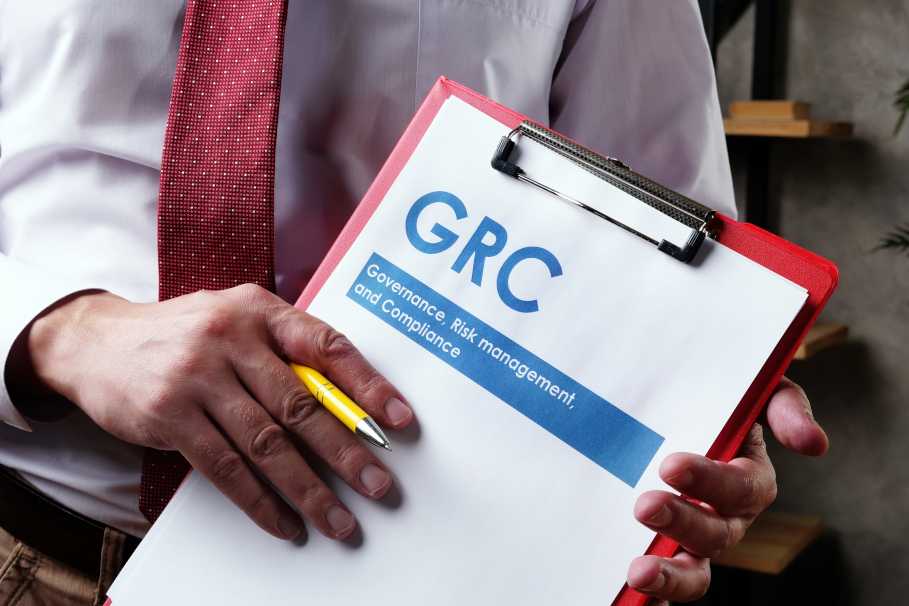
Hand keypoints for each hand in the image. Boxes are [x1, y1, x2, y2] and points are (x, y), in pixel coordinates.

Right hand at [26, 285, 414, 540]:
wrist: (97, 342)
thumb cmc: (186, 334)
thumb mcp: (236, 319)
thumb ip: (284, 348)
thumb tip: (349, 400)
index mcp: (260, 310)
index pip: (328, 346)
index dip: (369, 386)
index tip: (401, 421)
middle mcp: (232, 337)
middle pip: (302, 404)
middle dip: (347, 453)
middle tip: (380, 487)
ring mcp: (198, 376)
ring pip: (267, 443)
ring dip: (308, 489)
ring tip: (340, 520)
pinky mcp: (169, 414)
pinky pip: (224, 467)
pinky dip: (259, 500)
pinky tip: (284, 524)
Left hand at [626, 377, 827, 602]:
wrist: (673, 403)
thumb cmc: (717, 398)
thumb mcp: (753, 390)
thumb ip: (782, 405)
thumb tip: (812, 444)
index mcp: (747, 476)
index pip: (742, 486)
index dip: (711, 480)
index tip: (671, 466)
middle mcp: (725, 516)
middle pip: (716, 533)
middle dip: (682, 522)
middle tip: (646, 506)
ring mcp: (692, 538)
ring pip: (694, 570)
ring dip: (671, 575)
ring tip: (640, 571)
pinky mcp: (662, 550)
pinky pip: (664, 582)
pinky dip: (653, 594)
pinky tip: (630, 592)